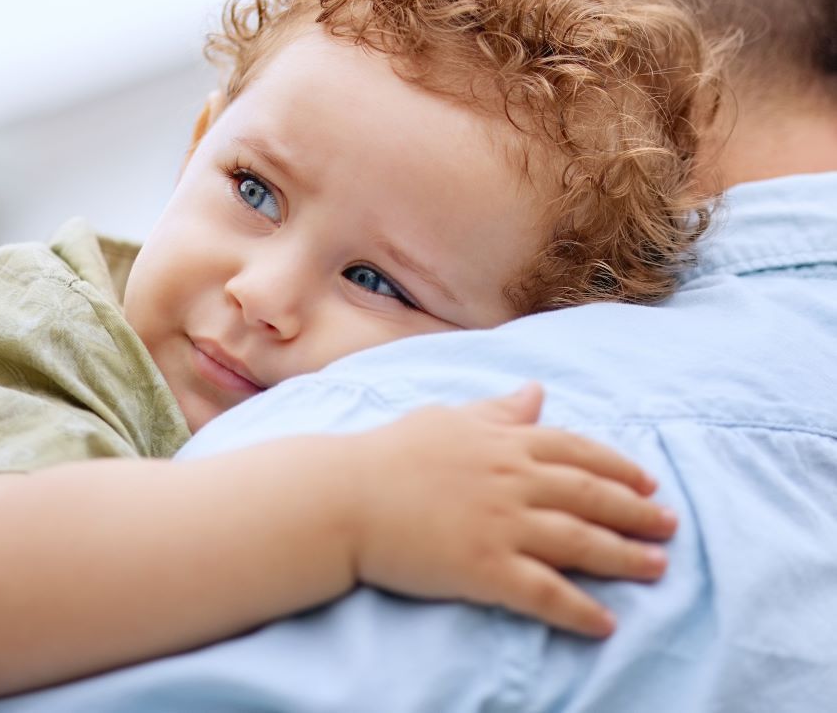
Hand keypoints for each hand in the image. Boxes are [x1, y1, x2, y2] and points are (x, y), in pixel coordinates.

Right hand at [346, 383, 675, 636]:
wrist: (345, 496)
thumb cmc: (391, 453)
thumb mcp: (449, 419)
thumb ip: (498, 410)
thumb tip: (536, 392)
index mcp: (504, 441)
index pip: (577, 450)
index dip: (618, 466)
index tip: (647, 480)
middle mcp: (513, 480)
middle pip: (590, 495)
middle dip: (636, 511)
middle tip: (670, 525)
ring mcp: (501, 524)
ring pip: (579, 541)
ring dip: (624, 556)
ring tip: (657, 568)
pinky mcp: (485, 568)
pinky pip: (544, 593)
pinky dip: (578, 610)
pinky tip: (605, 623)